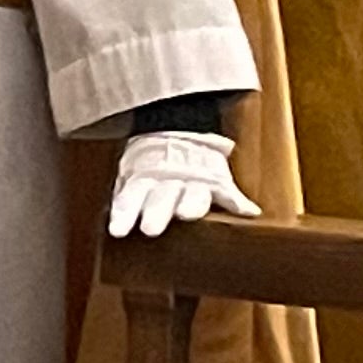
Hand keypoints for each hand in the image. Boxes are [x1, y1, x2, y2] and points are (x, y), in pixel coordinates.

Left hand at [108, 129, 256, 238]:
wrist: (179, 131)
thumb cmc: (151, 167)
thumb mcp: (132, 179)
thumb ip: (127, 203)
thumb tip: (116, 230)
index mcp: (142, 180)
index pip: (130, 198)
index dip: (123, 214)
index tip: (117, 231)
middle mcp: (168, 181)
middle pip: (161, 197)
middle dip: (156, 212)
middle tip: (149, 229)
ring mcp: (195, 179)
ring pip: (194, 193)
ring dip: (192, 204)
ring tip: (188, 214)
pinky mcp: (218, 180)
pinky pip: (229, 192)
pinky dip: (238, 202)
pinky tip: (247, 212)